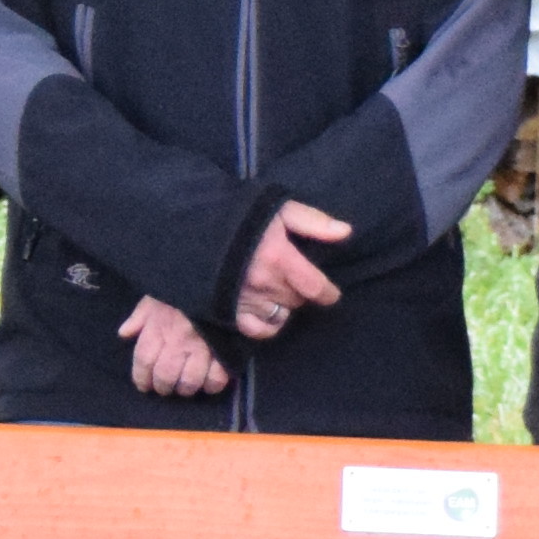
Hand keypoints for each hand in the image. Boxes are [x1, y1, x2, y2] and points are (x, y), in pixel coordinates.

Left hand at [119, 293, 233, 396]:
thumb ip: (140, 316)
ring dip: (185, 388)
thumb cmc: (180, 287)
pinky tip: (208, 383)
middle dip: (163, 387)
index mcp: (158, 326)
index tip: (143, 385)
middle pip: (165, 375)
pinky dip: (211, 385)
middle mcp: (177, 340)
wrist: (213, 278)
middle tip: (166, 387)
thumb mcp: (156, 295)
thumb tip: (125, 333)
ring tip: (185, 387)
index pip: (143, 360)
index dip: (141, 377)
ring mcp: (201, 346)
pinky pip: (216, 377)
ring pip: (189, 381)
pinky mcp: (223, 349)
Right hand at [230, 202, 352, 340]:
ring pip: (281, 314)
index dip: (328, 294)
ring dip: (284, 305)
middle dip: (301, 292)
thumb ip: (313, 222)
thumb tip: (346, 232)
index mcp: (280, 258)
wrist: (193, 227)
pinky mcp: (228, 310)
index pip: (316, 288)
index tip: (331, 294)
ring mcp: (246, 299)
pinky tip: (267, 312)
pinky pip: (257, 329)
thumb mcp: (279, 209)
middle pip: (298, 300)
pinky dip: (266, 325)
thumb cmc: (239, 214)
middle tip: (293, 280)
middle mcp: (265, 283)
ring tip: (278, 292)